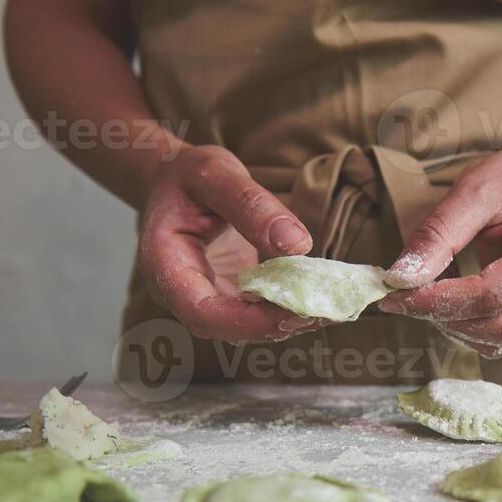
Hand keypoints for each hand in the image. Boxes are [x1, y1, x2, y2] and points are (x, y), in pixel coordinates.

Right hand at [137, 146, 325, 342]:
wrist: (177, 183)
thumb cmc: (187, 176)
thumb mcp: (215, 173)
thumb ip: (250, 205)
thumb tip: (297, 244)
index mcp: (166, 266)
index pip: (202, 313)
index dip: (248, 322)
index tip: (294, 311)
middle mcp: (184, 293)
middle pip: (229, 328)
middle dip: (279, 325)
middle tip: (327, 311)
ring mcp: (208, 298)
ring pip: (249, 327)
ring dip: (292, 320)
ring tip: (335, 305)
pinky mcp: (232, 296)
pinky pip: (261, 311)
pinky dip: (292, 306)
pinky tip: (325, 295)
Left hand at [379, 149, 501, 357]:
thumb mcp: (473, 190)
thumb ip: (439, 233)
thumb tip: (402, 278)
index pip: (493, 294)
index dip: (441, 300)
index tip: (396, 295)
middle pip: (500, 327)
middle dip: (446, 318)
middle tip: (405, 296)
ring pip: (500, 340)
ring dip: (454, 326)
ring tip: (430, 291)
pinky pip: (500, 339)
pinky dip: (466, 327)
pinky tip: (451, 299)